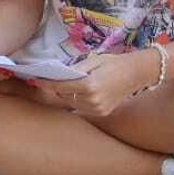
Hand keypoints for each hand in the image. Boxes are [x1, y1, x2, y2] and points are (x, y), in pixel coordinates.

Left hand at [32, 51, 151, 117]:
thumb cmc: (114, 63)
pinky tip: (83, 92)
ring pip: (70, 103)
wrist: (137, 73)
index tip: (36, 80)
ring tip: (73, 85)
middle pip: (63, 96)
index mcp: (89, 85)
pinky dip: (77, 100)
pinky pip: (81, 108)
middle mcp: (92, 100)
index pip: (60, 86)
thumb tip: (56, 75)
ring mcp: (97, 109)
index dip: (47, 83)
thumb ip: (74, 70)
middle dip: (59, 87)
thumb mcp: (93, 61)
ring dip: (67, 95)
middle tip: (56, 79)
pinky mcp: (101, 113)